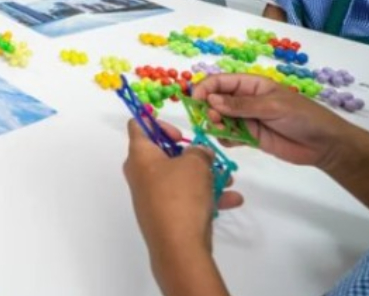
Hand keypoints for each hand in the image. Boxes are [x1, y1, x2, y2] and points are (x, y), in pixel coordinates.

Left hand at [124, 120, 242, 256]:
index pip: (137, 126)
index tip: (179, 132)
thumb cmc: (181, 195)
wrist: (178, 247)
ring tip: (228, 178)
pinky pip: (185, 198)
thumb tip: (198, 153)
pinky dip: (206, 197)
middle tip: (208, 156)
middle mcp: (140, 174)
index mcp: (139, 156)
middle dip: (191, 153)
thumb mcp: (195, 164)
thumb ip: (199, 151)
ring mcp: (151, 196)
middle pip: (163, 153)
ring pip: (179, 178)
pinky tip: (231, 199)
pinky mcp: (164, 215)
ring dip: (205, 176)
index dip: (157, 122)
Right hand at [191, 74, 351, 168]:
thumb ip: (242, 106)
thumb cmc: (303, 116)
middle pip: (215, 100)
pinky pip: (228, 136)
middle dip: (208, 108)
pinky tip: (229, 141)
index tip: (196, 101)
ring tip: (221, 131)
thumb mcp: (273, 106)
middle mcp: (244, 100)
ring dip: (215, 124)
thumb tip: (212, 101)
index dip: (205, 89)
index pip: (220, 82)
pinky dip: (223, 138)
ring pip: (219, 119)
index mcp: (251, 84)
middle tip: (214, 120)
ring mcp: (246, 119)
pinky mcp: (249, 137)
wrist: (324, 144)